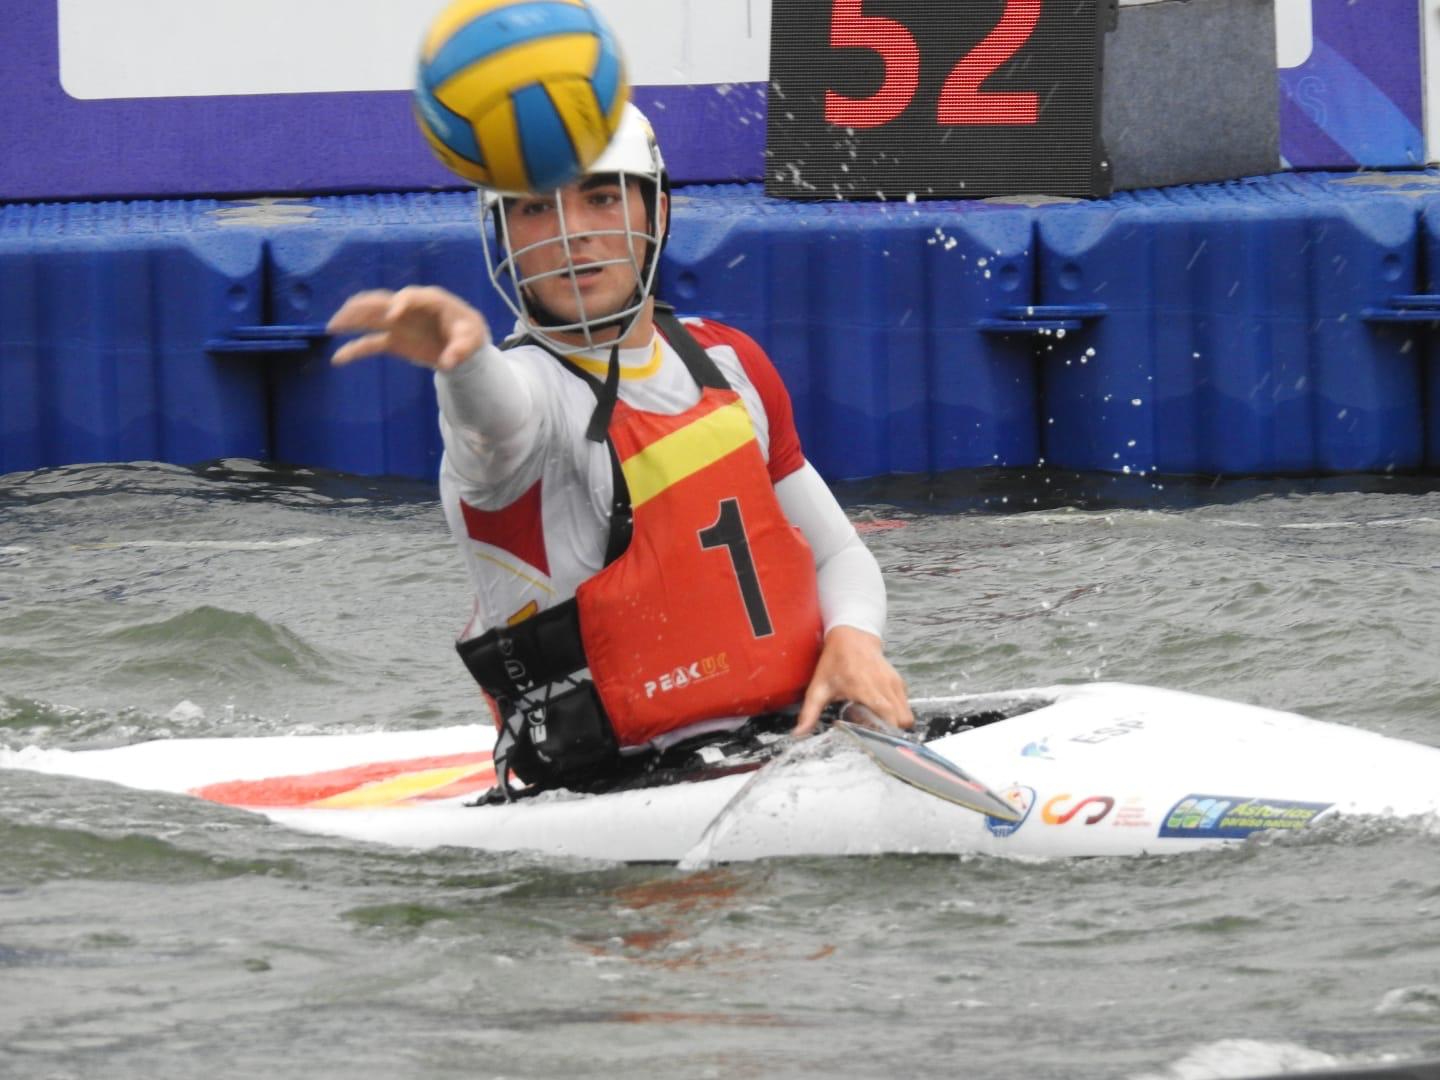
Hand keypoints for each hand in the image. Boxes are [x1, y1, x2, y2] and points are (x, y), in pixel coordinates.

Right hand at [327, 286, 490, 370]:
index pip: (412, 296)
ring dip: (350, 319)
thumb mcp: (473, 340)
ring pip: (370, 317)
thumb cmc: (469, 334)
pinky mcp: (393, 340)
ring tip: (332, 326)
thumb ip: (461, 349)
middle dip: (363, 306)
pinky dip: (355, 350)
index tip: (393, 316)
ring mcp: (398, 324)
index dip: (401, 302)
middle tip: (346, 314)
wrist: (463, 344)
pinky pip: (370, 342)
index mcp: (430, 301)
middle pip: (382, 301)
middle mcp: (409, 308)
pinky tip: (338, 358)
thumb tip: (448, 362)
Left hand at [793, 625, 911, 736]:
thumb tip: (798, 734)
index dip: (883, 733)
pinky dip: (897, 713)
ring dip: (895, 724)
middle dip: (890, 733)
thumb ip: (809, 712)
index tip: (869, 739)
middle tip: (872, 734)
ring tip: (876, 724)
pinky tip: (880, 712)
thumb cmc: (834, 662)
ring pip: (906, 715)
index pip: (887, 718)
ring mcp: (895, 684)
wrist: (852, 636)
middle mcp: (885, 687)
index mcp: (865, 690)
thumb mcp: (818, 687)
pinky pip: (905, 705)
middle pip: (901, 722)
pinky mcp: (899, 682)